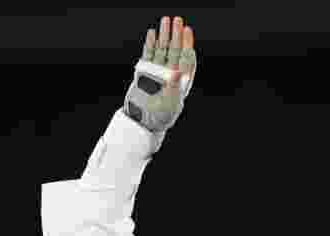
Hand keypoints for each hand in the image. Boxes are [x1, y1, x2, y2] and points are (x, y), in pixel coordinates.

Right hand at [123, 16, 196, 133]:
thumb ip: (174, 88)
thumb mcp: (170, 105)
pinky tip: (152, 33)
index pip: (186, 58)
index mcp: (181, 80)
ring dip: (164, 35)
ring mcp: (157, 72)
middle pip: (174, 50)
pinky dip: (150, 45)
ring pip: (162, 50)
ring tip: (165, 21)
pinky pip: (149, 55)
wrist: (142, 122)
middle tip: (177, 20)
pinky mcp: (145, 72)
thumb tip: (178, 73)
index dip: (187, 44)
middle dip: (176, 35)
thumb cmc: (160, 117)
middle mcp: (170, 73)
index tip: (187, 31)